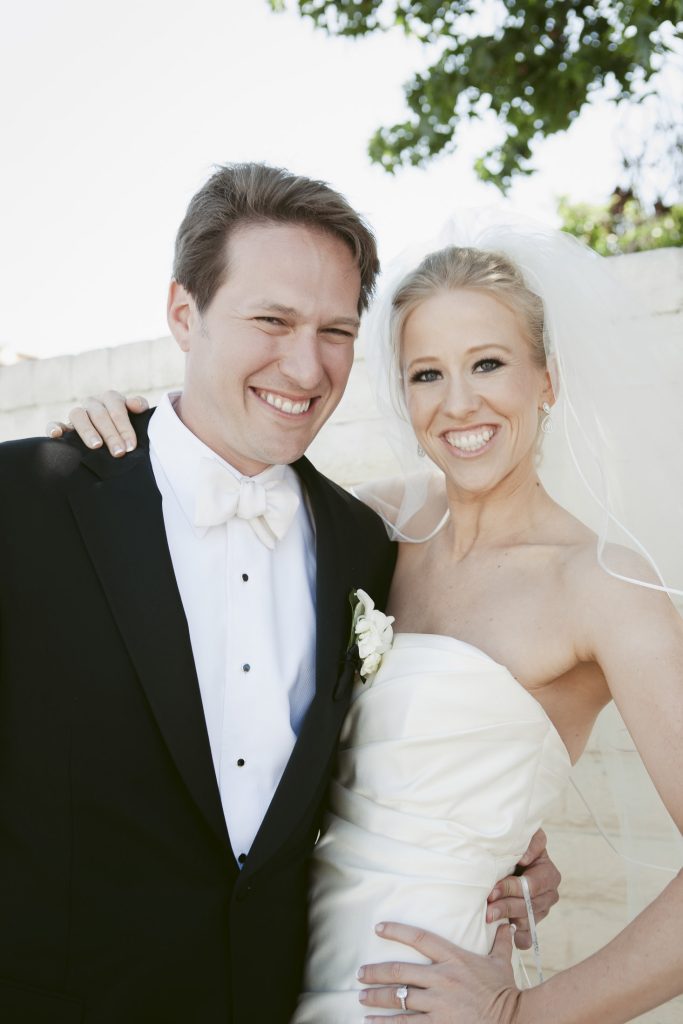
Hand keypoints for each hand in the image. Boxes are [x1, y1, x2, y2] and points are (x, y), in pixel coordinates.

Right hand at [46, 392, 148, 455]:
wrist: (113, 432)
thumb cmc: (126, 424)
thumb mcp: (137, 415)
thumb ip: (139, 406)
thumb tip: (134, 405)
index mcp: (110, 398)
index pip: (117, 410)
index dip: (125, 428)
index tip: (131, 446)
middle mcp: (92, 402)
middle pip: (99, 415)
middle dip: (111, 435)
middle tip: (119, 452)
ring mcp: (77, 413)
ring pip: (78, 415)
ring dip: (87, 431)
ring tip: (96, 446)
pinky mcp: (64, 425)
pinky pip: (55, 423)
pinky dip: (54, 427)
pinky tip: (56, 435)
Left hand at [358, 921, 521, 1021]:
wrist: (514, 1019)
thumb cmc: (505, 991)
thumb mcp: (501, 962)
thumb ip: (499, 942)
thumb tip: (505, 923)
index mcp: (454, 958)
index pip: (419, 938)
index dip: (396, 931)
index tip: (378, 928)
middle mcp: (442, 978)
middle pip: (400, 971)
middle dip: (376, 972)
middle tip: (361, 973)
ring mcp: (438, 1003)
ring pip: (398, 998)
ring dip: (376, 997)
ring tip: (362, 997)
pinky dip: (386, 1023)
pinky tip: (372, 1021)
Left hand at [486, 829, 559, 949]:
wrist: (509, 859)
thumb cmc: (514, 846)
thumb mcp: (525, 838)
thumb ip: (531, 842)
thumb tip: (525, 858)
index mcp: (549, 873)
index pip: (532, 886)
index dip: (512, 888)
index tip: (493, 890)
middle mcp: (549, 894)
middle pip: (528, 905)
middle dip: (506, 906)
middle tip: (487, 909)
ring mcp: (542, 911)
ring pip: (527, 921)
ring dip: (507, 920)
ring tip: (489, 917)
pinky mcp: (532, 925)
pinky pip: (527, 938)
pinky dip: (516, 938)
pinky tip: (504, 933)